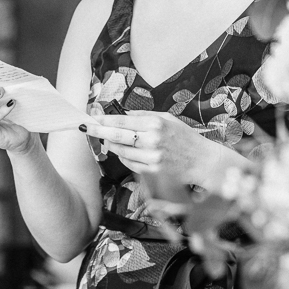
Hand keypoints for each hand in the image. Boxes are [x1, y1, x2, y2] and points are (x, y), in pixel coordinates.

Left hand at [83, 112, 226, 187]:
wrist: (202, 161)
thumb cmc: (185, 137)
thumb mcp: (167, 118)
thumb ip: (143, 116)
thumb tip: (122, 115)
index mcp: (155, 124)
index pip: (122, 122)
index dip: (104, 120)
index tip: (92, 118)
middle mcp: (152, 141)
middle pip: (117, 137)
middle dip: (98, 132)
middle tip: (86, 128)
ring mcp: (152, 158)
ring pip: (121, 152)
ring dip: (112, 146)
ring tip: (110, 140)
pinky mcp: (152, 172)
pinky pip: (129, 164)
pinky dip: (124, 157)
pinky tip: (126, 152)